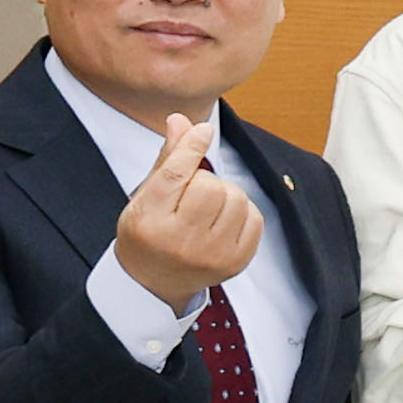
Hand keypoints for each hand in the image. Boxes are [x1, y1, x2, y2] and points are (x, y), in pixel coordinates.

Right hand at [114, 111, 265, 305]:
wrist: (153, 282)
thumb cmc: (148, 233)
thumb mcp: (146, 196)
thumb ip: (168, 159)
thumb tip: (182, 120)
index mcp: (149, 220)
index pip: (175, 175)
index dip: (191, 148)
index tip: (203, 130)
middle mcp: (179, 241)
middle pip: (210, 186)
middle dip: (205, 180)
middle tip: (192, 194)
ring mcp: (210, 255)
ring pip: (236, 199)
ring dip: (226, 195)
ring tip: (206, 208)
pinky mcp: (235, 263)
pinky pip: (255, 218)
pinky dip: (243, 212)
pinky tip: (223, 221)